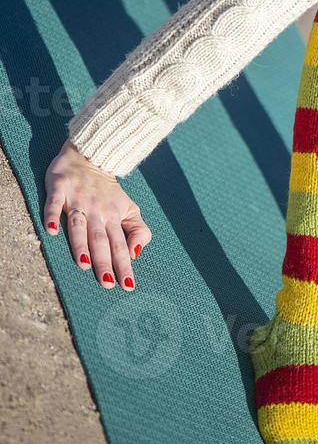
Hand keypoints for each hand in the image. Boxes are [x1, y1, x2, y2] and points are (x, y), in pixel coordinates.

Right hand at [44, 141, 150, 291]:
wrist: (90, 157)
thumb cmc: (109, 191)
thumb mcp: (130, 208)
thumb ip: (138, 229)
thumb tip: (136, 253)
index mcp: (114, 216)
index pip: (120, 245)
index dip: (124, 265)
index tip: (127, 286)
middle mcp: (97, 210)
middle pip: (100, 240)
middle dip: (104, 262)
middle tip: (107, 284)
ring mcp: (77, 199)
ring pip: (79, 226)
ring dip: (81, 245)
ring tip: (84, 264)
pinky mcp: (60, 189)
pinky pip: (54, 204)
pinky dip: (53, 216)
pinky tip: (52, 231)